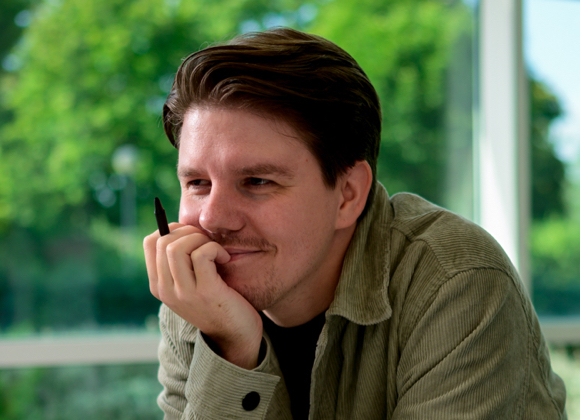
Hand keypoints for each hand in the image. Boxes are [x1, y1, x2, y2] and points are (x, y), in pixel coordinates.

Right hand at [144, 223, 262, 368]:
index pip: (150, 243)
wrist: (236, 334)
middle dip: (189, 232)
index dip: (172, 228)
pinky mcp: (205, 292)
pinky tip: (225, 258)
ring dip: (201, 240)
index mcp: (158, 285)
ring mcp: (183, 293)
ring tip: (215, 250)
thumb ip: (181, 262)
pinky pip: (201, 254)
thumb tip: (180, 226)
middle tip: (207, 242)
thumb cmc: (216, 301)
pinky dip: (215, 248)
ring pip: (177, 247)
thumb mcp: (190, 283)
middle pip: (164, 241)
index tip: (191, 235)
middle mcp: (165, 290)